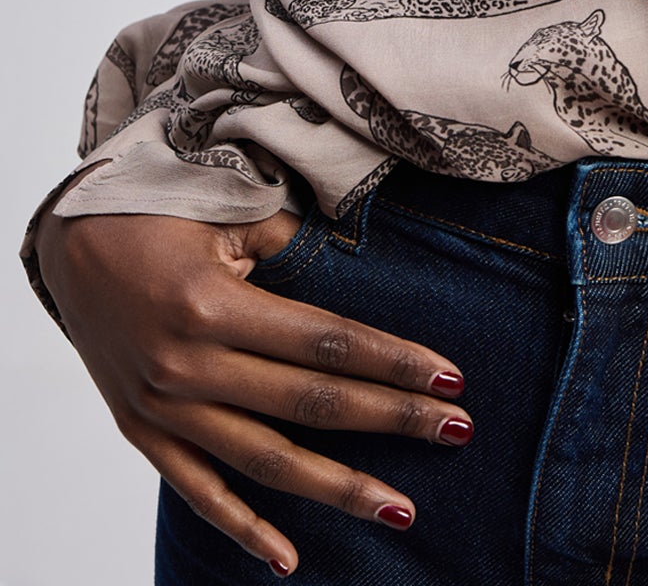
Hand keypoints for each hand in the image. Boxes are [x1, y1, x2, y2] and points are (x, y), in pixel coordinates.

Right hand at [33, 204, 471, 575]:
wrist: (71, 244)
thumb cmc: (162, 215)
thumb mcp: (228, 217)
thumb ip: (291, 248)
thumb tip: (363, 264)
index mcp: (213, 305)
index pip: (325, 341)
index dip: (391, 360)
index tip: (450, 376)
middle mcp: (189, 365)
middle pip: (310, 403)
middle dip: (391, 418)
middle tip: (458, 429)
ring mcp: (164, 409)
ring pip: (265, 461)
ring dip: (338, 488)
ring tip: (402, 508)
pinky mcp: (144, 435)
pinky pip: (199, 492)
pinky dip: (243, 529)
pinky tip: (289, 559)